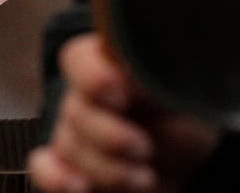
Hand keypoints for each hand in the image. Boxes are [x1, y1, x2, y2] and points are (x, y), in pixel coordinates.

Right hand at [27, 33, 219, 192]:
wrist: (194, 163)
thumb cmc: (189, 119)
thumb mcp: (185, 96)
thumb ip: (158, 82)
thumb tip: (134, 78)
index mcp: (111, 65)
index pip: (78, 59)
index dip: (93, 77)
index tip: (122, 96)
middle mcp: (86, 96)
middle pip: (75, 110)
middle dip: (110, 136)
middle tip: (144, 147)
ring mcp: (74, 133)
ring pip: (68, 146)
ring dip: (106, 168)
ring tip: (144, 177)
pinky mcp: (70, 167)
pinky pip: (45, 169)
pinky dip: (58, 179)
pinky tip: (81, 186)